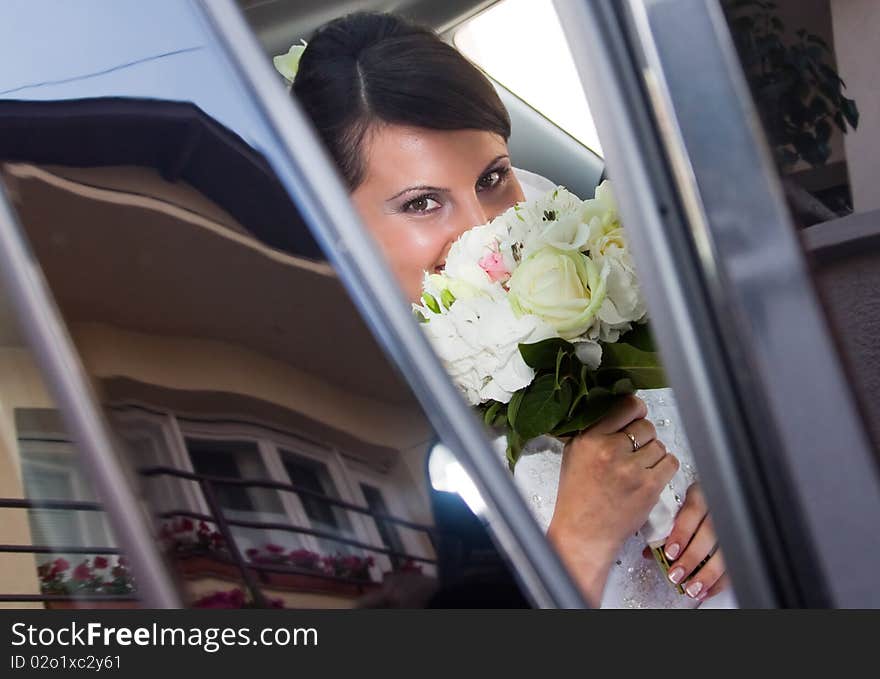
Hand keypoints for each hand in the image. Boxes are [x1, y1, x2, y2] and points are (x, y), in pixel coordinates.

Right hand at [546, 395, 679, 604]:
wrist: (584, 532)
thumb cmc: (577, 497)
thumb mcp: (575, 454)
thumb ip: (594, 431)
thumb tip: (620, 411)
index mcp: (589, 438)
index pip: (626, 407)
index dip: (636, 411)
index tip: (636, 417)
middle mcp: (609, 450)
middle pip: (646, 426)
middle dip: (644, 437)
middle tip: (634, 451)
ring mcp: (630, 469)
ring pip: (659, 445)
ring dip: (654, 455)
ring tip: (639, 468)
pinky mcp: (648, 486)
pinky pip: (670, 463)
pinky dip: (665, 467)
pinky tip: (651, 475)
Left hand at [662, 483, 728, 601]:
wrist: (714, 499)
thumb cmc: (691, 507)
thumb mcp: (678, 508)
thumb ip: (666, 527)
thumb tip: (650, 552)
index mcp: (701, 495)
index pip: (693, 511)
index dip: (682, 533)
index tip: (670, 552)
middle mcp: (718, 509)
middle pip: (710, 533)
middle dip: (692, 558)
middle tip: (676, 574)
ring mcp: (732, 525)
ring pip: (725, 550)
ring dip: (708, 574)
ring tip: (692, 588)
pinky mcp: (739, 543)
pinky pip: (735, 564)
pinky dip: (721, 581)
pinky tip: (707, 590)